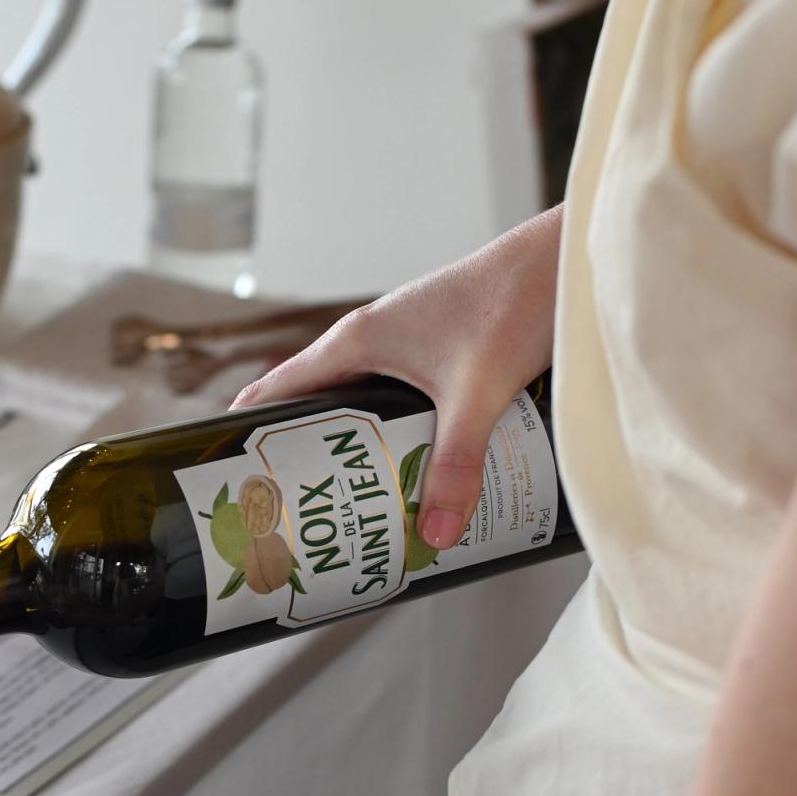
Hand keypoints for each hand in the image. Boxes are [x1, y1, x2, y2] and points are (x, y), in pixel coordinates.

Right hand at [233, 208, 561, 549]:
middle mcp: (371, 339)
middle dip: (303, 457)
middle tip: (297, 516)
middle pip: (315, 405)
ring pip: (360, 404)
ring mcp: (405, 342)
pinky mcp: (437, 349)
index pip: (278, 389)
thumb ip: (456, 464)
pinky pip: (395, 399)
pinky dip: (391, 434)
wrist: (564, 261)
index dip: (247, 432)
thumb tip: (435, 534)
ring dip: (353, 449)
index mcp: (356, 340)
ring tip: (352, 508)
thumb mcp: (478, 394)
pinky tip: (414, 472)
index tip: (232, 480)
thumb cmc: (513, 303)